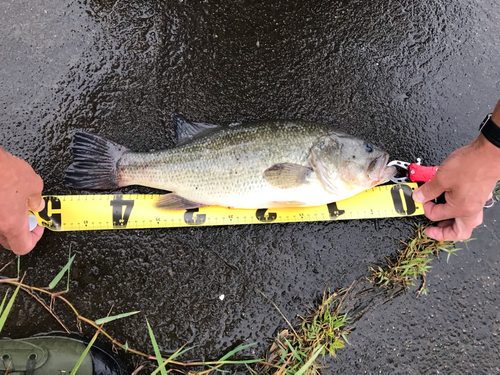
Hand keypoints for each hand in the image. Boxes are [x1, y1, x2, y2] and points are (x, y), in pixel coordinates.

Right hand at [0, 148, 44, 254]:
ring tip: (16, 204)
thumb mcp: (33, 184)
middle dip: (21, 231)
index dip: (34, 238)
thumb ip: (37, 199)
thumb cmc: (5, 171)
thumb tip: (38, 204)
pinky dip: (1, 212)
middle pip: (9, 241)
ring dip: (9, 221)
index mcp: (12, 224)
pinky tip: (5, 198)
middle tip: (28, 216)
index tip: (38, 226)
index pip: (23, 247)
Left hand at [413, 101, 499, 241]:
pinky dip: (459, 209)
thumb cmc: (470, 164)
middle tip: (432, 230)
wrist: (489, 152)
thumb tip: (418, 197)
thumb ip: (428, 190)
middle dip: (444, 233)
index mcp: (461, 209)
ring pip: (466, 222)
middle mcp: (471, 209)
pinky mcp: (480, 194)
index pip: (436, 216)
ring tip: (440, 219)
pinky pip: (470, 209)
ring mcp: (478, 203)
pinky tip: (451, 201)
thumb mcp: (442, 177)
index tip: (420, 198)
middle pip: (459, 232)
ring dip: (453, 223)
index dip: (424, 207)